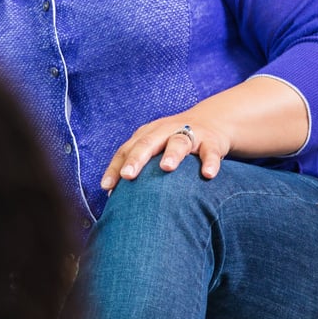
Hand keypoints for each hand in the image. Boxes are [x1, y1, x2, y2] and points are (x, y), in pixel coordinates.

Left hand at [101, 115, 229, 189]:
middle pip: (147, 142)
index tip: (106, 187)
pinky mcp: (211, 141)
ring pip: (178, 142)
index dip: (115, 167)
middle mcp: (164, 132)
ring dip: (172, 154)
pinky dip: (209, 162)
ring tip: (166, 168)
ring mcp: (189, 134)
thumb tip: (113, 197)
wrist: (211, 121)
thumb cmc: (173, 142)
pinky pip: (210, 151)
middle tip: (128, 174)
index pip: (126, 150)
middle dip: (137, 158)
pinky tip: (208, 174)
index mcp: (146, 135)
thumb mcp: (154, 149)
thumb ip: (137, 169)